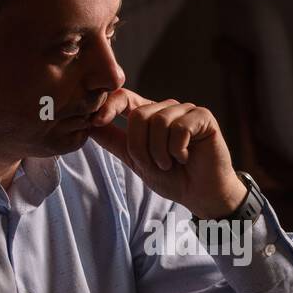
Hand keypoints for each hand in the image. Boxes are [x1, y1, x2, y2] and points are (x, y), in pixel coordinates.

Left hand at [86, 88, 246, 218]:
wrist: (200, 195)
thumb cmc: (172, 178)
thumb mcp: (135, 160)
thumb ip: (115, 142)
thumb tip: (89, 126)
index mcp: (149, 115)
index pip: (123, 97)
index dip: (108, 105)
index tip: (95, 121)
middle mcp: (166, 109)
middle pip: (139, 115)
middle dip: (141, 147)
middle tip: (155, 165)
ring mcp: (185, 111)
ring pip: (159, 122)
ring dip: (160, 152)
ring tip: (170, 163)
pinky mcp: (203, 117)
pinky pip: (180, 127)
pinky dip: (178, 149)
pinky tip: (185, 157)